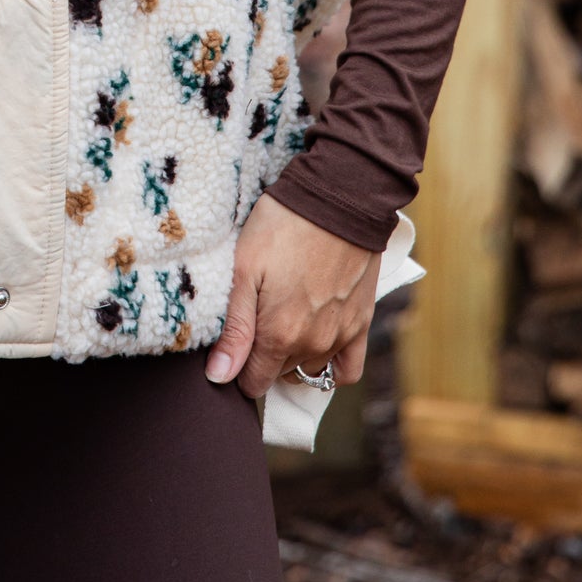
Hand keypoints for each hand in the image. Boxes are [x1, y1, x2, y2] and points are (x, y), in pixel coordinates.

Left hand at [204, 195, 377, 401]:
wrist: (338, 199)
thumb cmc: (282, 227)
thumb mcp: (244, 270)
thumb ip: (234, 329)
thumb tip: (219, 376)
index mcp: (279, 335)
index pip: (253, 383)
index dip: (237, 368)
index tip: (233, 341)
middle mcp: (313, 345)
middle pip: (279, 375)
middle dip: (262, 359)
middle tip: (255, 319)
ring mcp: (341, 337)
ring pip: (309, 370)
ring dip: (292, 358)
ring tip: (282, 321)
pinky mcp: (361, 323)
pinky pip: (348, 369)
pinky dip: (331, 366)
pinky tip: (316, 344)